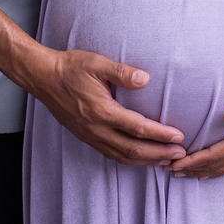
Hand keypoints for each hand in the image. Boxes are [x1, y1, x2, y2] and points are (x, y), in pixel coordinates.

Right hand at [24, 48, 186, 166]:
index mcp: (102, 111)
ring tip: (166, 159)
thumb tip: (146, 79)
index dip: (161, 134)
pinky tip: (140, 157)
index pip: (138, 128)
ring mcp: (90, 135)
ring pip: (122, 156)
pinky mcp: (86, 137)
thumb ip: (122, 72)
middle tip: (180, 154)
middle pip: (133, 149)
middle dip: (159, 153)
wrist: (43, 77)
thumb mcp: (97, 63)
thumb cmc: (71, 67)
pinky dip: (129, 159)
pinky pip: (111, 154)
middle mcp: (96, 128)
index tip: (179, 136)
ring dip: (146, 160)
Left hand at [170, 89, 223, 179]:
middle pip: (214, 164)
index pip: (214, 154)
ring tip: (180, 175)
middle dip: (190, 168)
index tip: (174, 162)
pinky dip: (215, 171)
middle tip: (167, 170)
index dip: (193, 159)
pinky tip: (206, 173)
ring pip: (221, 168)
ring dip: (200, 171)